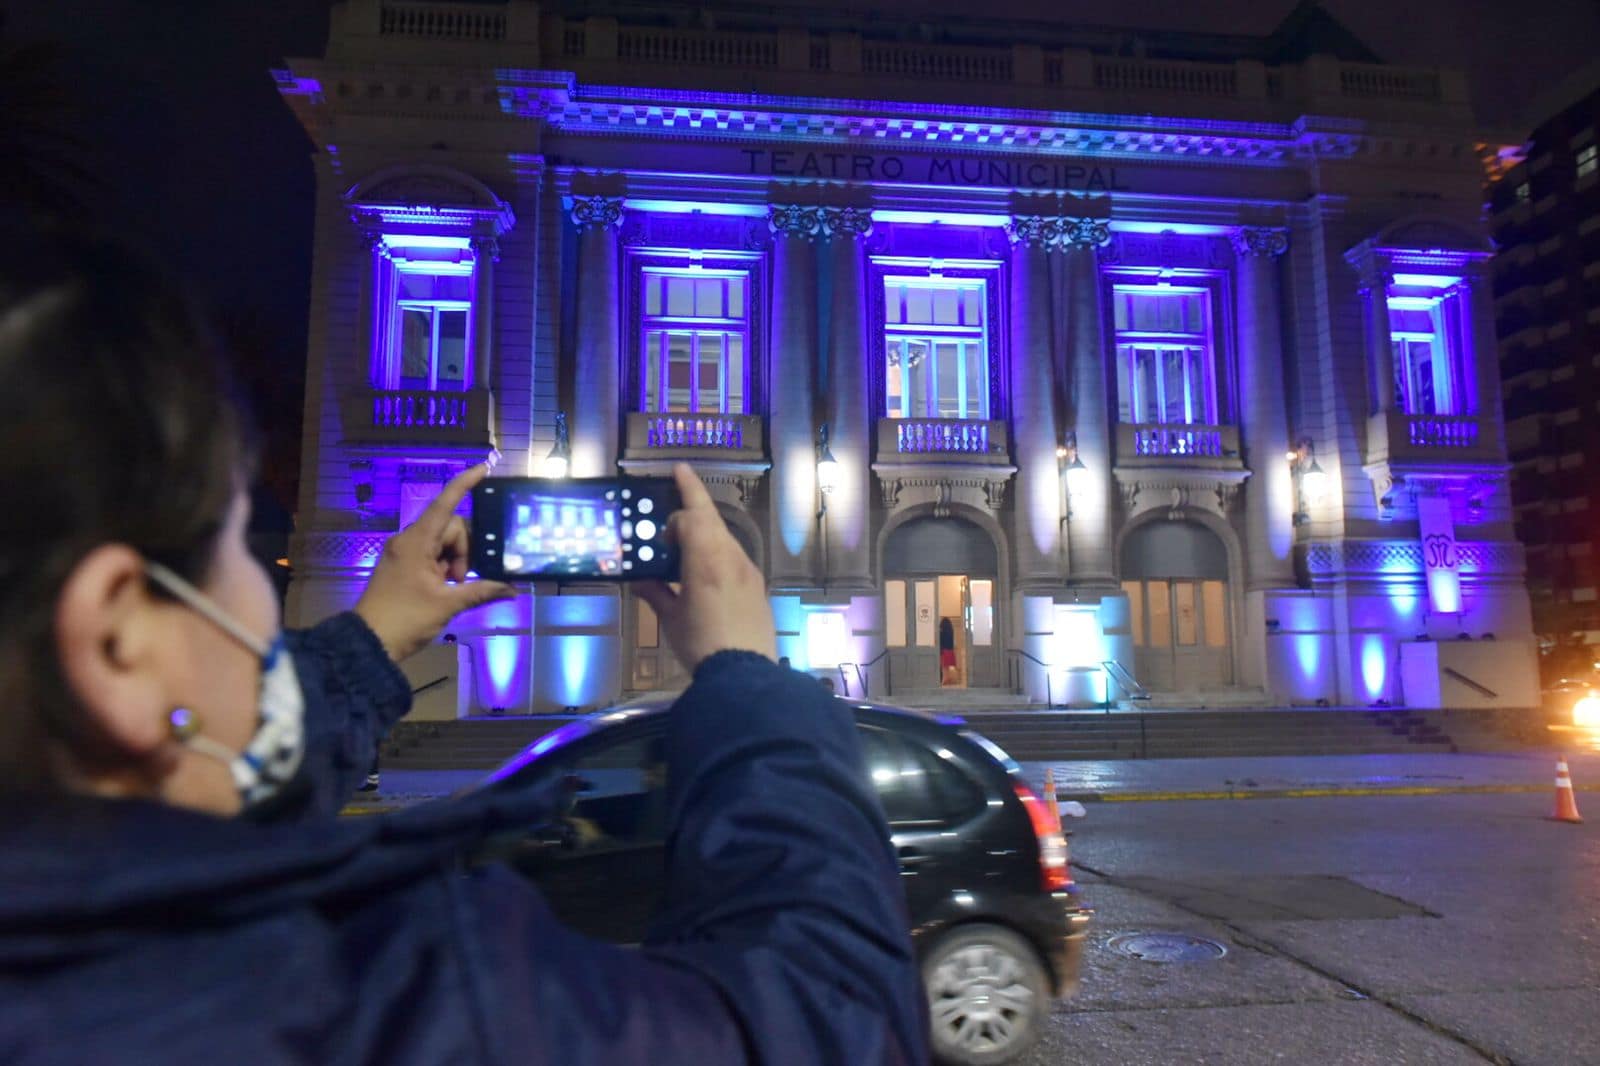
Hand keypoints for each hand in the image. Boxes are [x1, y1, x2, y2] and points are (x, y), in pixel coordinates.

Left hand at [354, 460, 515, 660]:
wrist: (369, 643)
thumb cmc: (406, 619)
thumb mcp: (448, 605)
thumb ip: (481, 591)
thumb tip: (512, 589)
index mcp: (416, 541)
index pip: (445, 504)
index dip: (465, 484)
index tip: (484, 467)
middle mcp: (408, 540)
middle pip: (451, 528)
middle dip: (464, 550)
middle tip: (460, 581)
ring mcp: (404, 553)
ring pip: (443, 543)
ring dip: (455, 562)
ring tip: (452, 589)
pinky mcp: (403, 566)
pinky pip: (432, 555)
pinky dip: (445, 567)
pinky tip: (449, 586)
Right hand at [636, 463, 774, 671]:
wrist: (744, 673)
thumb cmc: (701, 644)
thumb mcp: (670, 619)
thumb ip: (655, 592)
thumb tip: (641, 580)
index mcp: (706, 559)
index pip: (691, 517)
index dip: (675, 513)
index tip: (670, 502)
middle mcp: (731, 557)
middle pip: (712, 518)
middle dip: (694, 496)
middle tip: (681, 474)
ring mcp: (748, 571)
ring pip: (725, 537)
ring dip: (706, 529)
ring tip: (686, 535)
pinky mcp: (757, 586)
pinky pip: (734, 557)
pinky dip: (717, 551)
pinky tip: (704, 569)